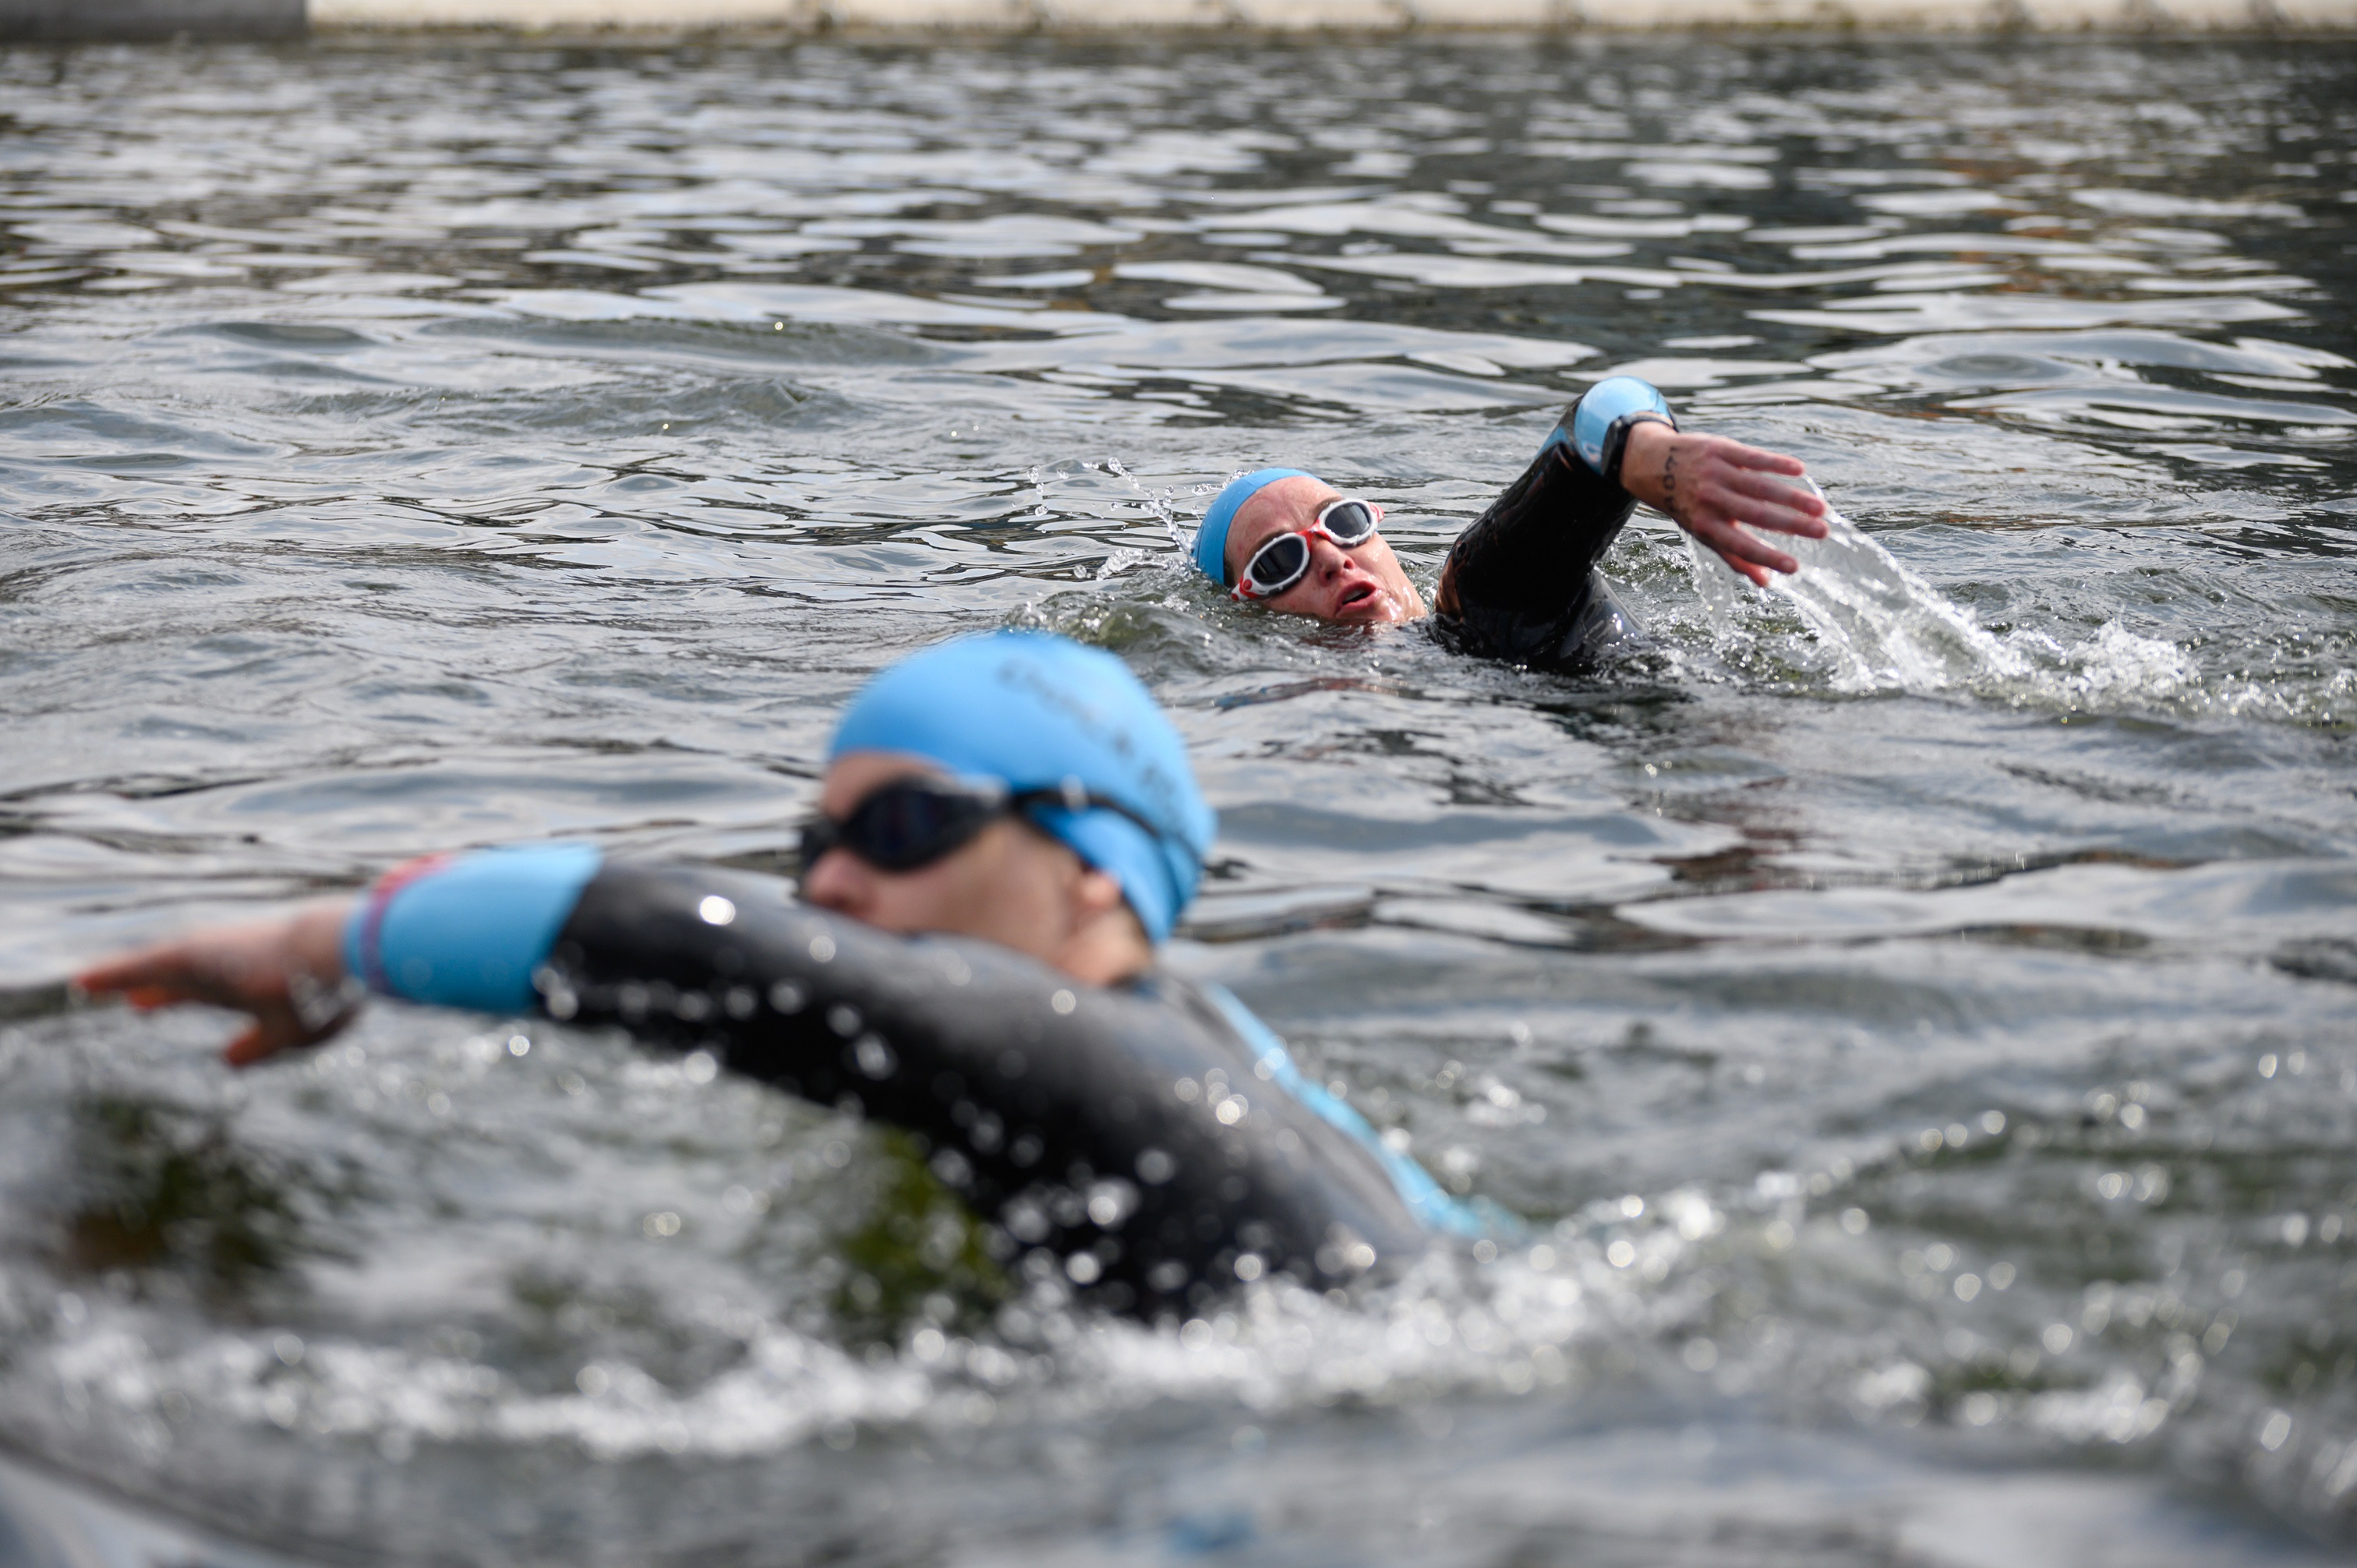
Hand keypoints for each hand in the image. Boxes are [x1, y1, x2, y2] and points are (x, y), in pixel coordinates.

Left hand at [74, 899, 359, 1066]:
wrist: (340, 953)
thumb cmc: (328, 994)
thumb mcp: (296, 1033)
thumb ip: (259, 1047)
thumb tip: (226, 1062)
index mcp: (260, 986)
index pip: (219, 996)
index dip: (194, 1007)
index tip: (179, 1023)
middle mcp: (234, 968)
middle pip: (188, 981)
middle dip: (162, 993)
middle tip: (137, 1004)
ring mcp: (212, 958)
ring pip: (159, 967)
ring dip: (126, 977)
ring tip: (91, 984)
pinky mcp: (191, 953)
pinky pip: (143, 965)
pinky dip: (113, 973)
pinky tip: (84, 982)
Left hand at [1620, 423, 1827, 587]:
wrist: (1655, 465)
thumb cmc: (1687, 505)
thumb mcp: (1702, 532)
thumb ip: (1733, 556)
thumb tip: (1766, 583)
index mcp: (1706, 526)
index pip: (1740, 546)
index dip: (1767, 558)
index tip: (1794, 568)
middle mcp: (1710, 501)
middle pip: (1757, 515)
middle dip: (1791, 525)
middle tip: (1822, 532)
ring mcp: (1716, 474)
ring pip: (1760, 487)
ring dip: (1792, 497)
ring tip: (1820, 507)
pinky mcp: (1720, 450)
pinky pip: (1752, 457)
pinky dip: (1776, 463)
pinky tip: (1800, 470)